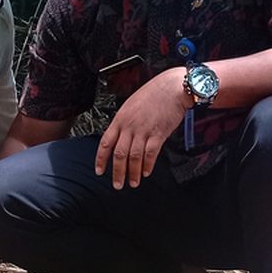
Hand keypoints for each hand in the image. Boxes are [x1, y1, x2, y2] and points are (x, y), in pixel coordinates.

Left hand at [95, 67, 189, 188]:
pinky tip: (147, 172)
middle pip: (119, 154)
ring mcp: (144, 130)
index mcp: (120, 119)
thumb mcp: (131, 105)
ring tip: (133, 182)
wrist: (172, 87)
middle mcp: (130, 126)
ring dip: (133, 173)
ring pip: (134, 157)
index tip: (99, 171)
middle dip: (117, 173)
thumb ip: (125, 122)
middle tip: (117, 185)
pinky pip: (150, 154)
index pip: (105, 142)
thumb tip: (120, 137)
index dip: (101, 159)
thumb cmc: (154, 94)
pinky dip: (148, 165)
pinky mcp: (158, 134)